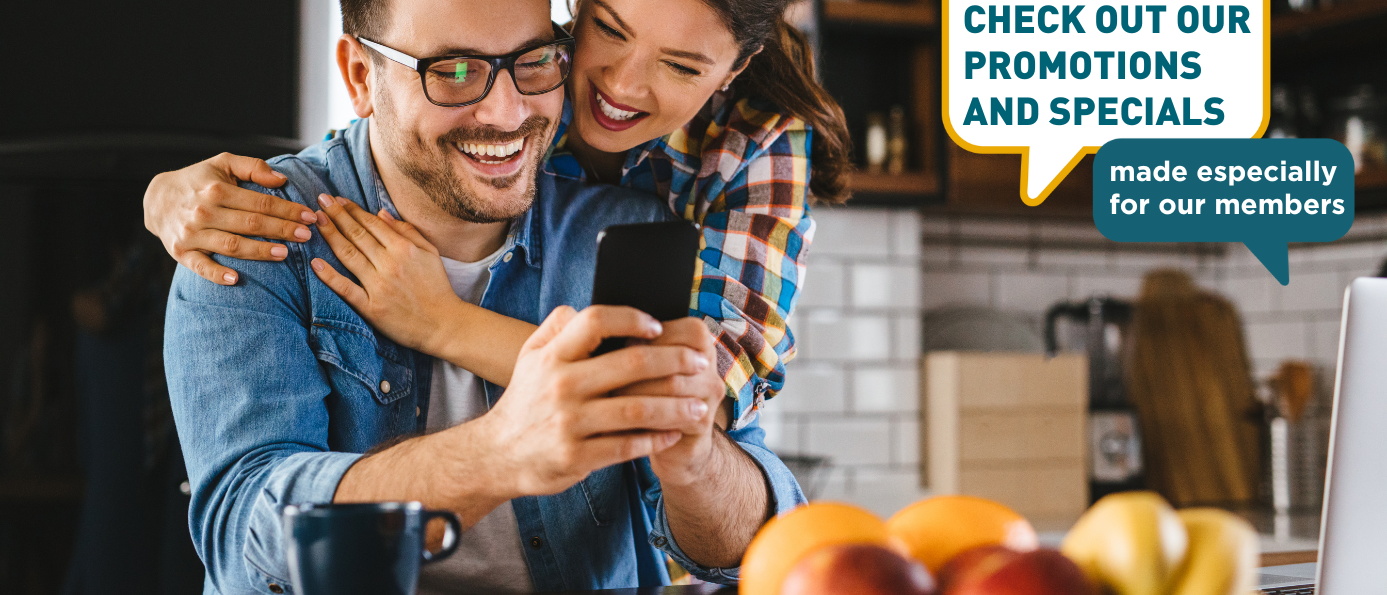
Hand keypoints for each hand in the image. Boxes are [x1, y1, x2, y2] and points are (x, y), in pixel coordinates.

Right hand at [144, 153, 317, 284]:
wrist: (156, 199)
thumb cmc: (199, 181)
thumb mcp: (222, 164)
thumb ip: (252, 166)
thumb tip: (281, 178)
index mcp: (217, 190)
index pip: (260, 202)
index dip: (288, 210)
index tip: (310, 216)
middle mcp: (204, 212)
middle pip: (251, 223)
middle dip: (282, 230)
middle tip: (306, 236)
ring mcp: (192, 234)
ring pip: (231, 245)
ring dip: (259, 251)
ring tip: (284, 254)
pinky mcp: (182, 252)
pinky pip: (200, 267)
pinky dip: (217, 274)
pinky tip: (235, 279)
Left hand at [308, 195, 459, 353]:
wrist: (443, 324)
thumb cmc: (437, 287)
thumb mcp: (430, 253)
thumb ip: (408, 231)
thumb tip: (382, 213)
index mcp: (405, 249)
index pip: (373, 223)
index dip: (353, 210)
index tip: (337, 199)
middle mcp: (390, 264)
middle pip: (357, 234)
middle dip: (336, 215)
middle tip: (320, 200)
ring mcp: (379, 286)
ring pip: (349, 255)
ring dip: (330, 235)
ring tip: (316, 220)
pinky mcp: (372, 307)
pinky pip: (347, 289)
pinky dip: (330, 276)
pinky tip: (315, 263)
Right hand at [468, 306, 714, 498]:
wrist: (497, 455)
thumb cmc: (525, 400)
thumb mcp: (529, 357)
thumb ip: (556, 327)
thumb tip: (584, 307)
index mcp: (552, 357)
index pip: (595, 321)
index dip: (631, 319)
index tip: (658, 327)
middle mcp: (560, 385)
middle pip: (630, 364)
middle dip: (673, 361)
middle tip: (699, 363)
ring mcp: (569, 423)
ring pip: (637, 409)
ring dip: (676, 406)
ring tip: (700, 405)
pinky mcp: (576, 456)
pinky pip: (627, 445)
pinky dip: (656, 439)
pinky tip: (674, 434)